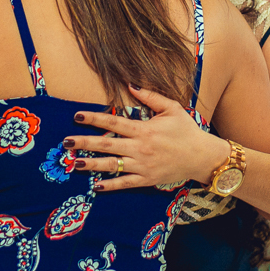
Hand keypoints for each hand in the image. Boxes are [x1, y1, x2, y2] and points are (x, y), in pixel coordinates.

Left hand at [65, 85, 225, 192]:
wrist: (203, 157)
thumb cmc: (187, 131)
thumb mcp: (172, 108)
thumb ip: (151, 97)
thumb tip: (130, 85)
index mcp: (144, 129)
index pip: (114, 122)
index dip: (94, 118)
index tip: (77, 116)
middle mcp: (140, 148)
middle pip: (107, 144)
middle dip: (85, 143)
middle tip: (66, 142)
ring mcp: (143, 165)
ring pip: (112, 165)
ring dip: (91, 165)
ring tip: (74, 164)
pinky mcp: (147, 179)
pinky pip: (125, 183)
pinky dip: (110, 186)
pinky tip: (95, 186)